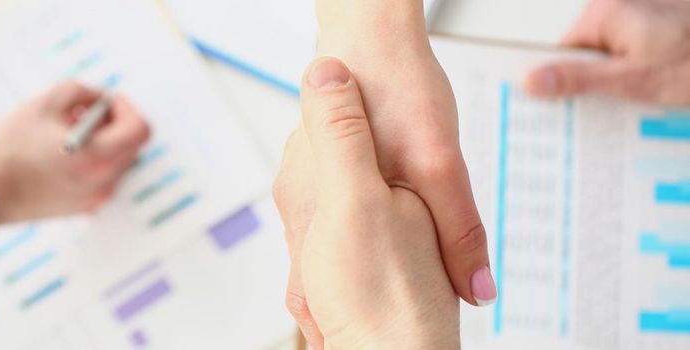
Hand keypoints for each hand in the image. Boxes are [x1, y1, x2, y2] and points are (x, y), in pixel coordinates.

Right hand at [0, 82, 150, 227]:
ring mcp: (93, 199)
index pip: (139, 129)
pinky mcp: (80, 208)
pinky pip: (100, 178)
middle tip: (84, 111)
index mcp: (97, 157)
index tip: (108, 100)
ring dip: (102, 141)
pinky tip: (60, 151)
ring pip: (116, 162)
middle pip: (131, 145)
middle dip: (114, 123)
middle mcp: (102, 183)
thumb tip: (101, 98)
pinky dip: (91, 160)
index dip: (127, 108)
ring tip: (66, 130)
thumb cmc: (9, 147)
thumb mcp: (45, 102)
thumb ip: (82, 91)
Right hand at [275, 57, 458, 348]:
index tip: (348, 348)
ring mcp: (301, 182)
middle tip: (359, 327)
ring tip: (361, 295)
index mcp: (321, 198)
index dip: (331, 324)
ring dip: (338, 268)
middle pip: (312, 268)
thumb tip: (479, 290)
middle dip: (336, 299)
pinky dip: (338, 238)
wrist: (371, 33)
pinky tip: (364, 246)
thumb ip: (456, 230)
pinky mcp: (310, 171)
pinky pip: (321, 219)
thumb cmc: (399, 87)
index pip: (312, 287)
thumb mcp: (440, 163)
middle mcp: (301, 194)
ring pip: (317, 244)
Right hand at [525, 0, 689, 104]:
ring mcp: (643, 13)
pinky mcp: (661, 23)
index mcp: (604, 12)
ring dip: (622, 83)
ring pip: (612, 56)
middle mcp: (619, 5)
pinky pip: (635, 52)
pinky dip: (642, 73)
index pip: (561, 52)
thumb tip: (532, 81)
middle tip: (605, 114)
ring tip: (642, 101)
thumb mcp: (635, 79)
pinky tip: (659, 90)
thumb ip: (580, 79)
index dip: (559, 82)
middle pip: (586, 54)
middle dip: (594, 86)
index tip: (553, 110)